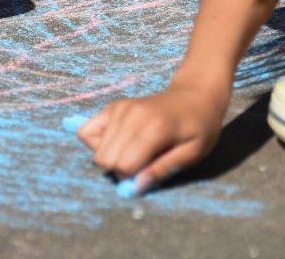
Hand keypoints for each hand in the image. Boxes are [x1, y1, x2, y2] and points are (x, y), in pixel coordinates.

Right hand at [76, 82, 226, 191]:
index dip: (133, 179)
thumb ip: (162, 170)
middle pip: (104, 159)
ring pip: (96, 149)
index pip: (123, 165)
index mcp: (154, 128)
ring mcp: (119, 108)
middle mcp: (130, 115)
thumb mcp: (192, 154)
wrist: (194, 96)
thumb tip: (135, 188)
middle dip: (120, 170)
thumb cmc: (198, 128)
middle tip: (142, 163)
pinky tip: (119, 142)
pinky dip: (98, 143)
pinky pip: (86, 132)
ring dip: (112, 158)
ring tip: (135, 151)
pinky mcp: (112, 107)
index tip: (149, 174)